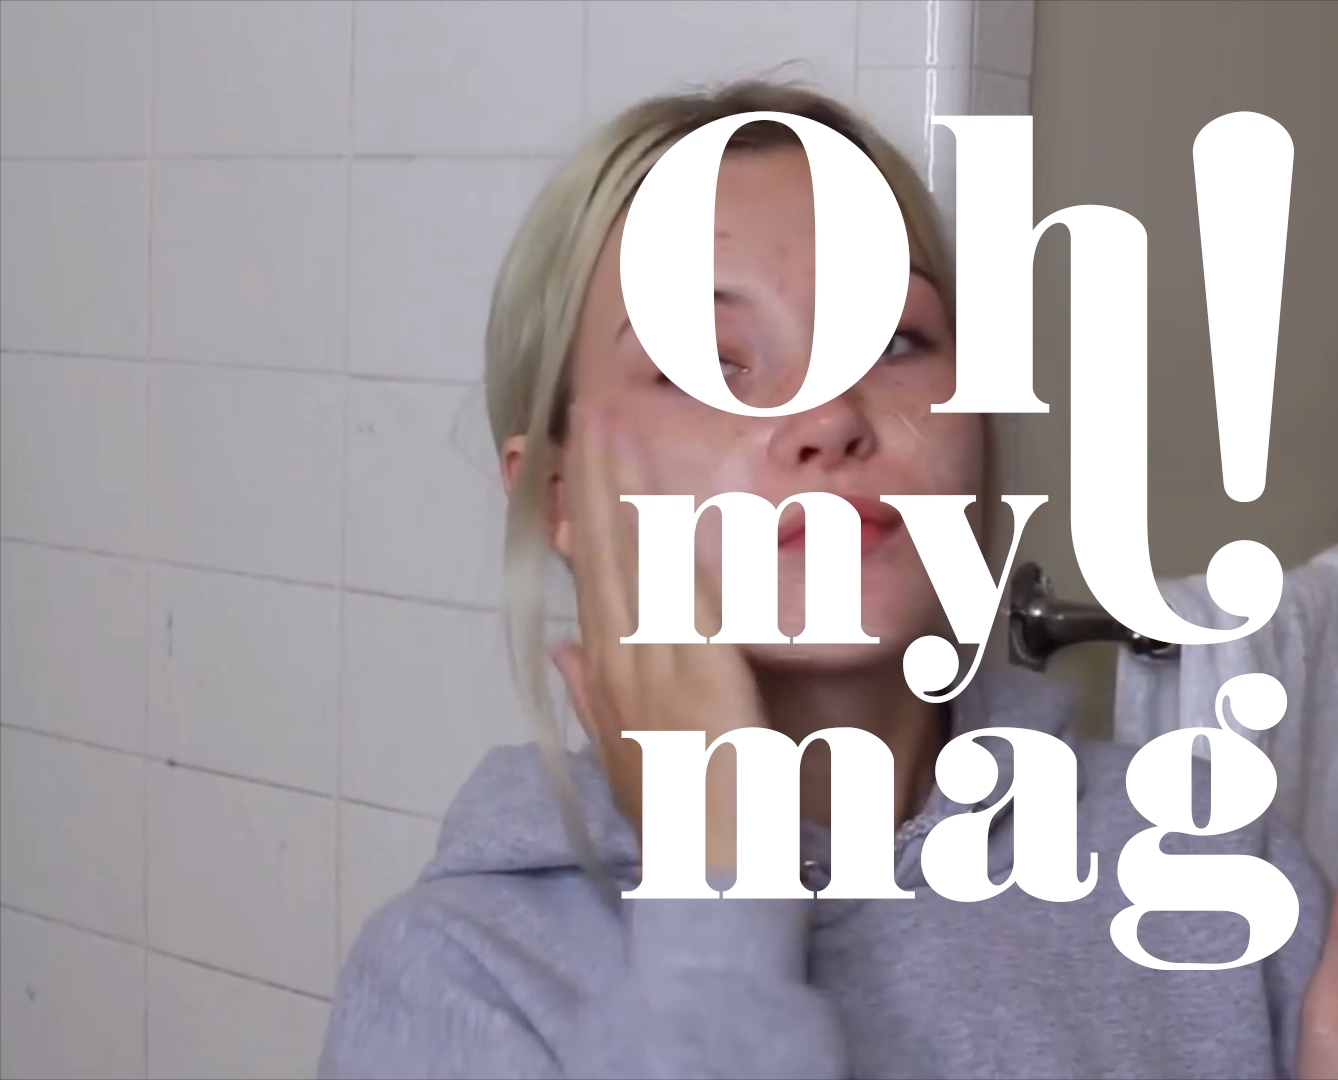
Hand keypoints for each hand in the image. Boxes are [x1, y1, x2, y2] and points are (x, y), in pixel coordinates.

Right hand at [550, 399, 767, 869]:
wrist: (709, 880)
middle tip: (588, 405)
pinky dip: (670, 554)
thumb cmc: (687, 822)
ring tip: (615, 425)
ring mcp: (658, 674)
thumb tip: (563, 648)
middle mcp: (625, 669)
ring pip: (635, 564)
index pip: (595, 575)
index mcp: (611, 679)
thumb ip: (595, 699)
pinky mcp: (701, 685)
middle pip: (604, 555)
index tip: (581, 449)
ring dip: (623, 492)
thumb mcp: (631, 756)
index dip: (586, 509)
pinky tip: (664, 504)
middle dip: (594, 478)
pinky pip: (683, 603)